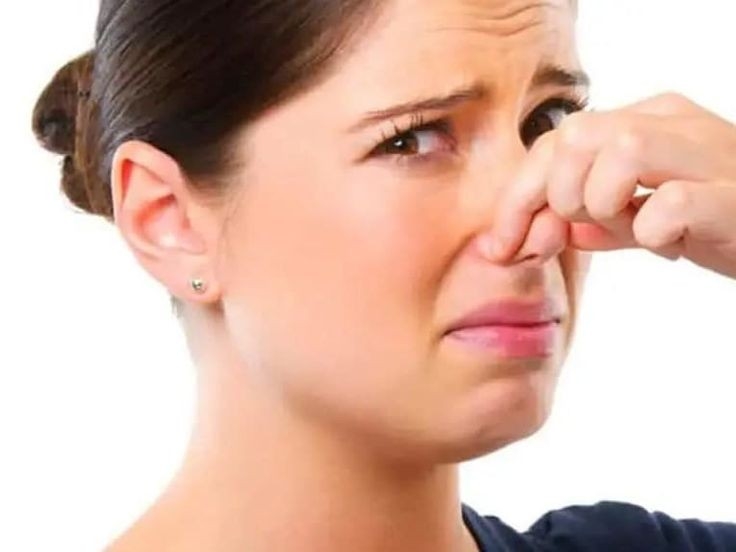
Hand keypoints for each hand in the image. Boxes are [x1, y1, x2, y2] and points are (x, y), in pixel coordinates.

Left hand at [486, 92, 735, 278]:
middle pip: (579, 135)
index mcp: (648, 122)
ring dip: (602, 203)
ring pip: (621, 151)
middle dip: (555, 194)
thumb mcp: (647, 220)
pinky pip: (673, 201)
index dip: (518, 195)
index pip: (559, 139)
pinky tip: (665, 242)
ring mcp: (712, 154)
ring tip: (627, 228)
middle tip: (575, 231)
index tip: (502, 245)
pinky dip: (651, 228)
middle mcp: (677, 125)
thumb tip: (545, 229)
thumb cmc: (718, 225)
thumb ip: (599, 221)